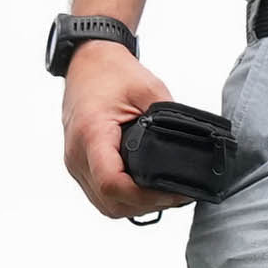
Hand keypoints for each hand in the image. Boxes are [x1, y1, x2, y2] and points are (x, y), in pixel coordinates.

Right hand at [62, 39, 188, 218]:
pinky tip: (145, 191)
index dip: (145, 197)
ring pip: (104, 204)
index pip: (113, 184)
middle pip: (109, 202)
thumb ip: (169, 120)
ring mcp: (75, 162)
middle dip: (145, 205)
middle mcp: (77, 154)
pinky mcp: (79, 163)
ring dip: (134, 206)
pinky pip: (99, 193)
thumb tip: (192, 149)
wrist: (86, 61)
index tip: (174, 192)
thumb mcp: (149, 90)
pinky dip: (122, 199)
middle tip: (177, 196)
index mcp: (92, 134)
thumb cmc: (111, 72)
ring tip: (165, 196)